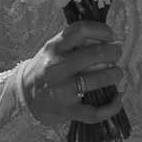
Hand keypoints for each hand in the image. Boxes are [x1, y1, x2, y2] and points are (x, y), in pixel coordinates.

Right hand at [20, 17, 124, 136]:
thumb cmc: (46, 68)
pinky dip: (112, 106)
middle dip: (114, 52)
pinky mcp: (67, 110)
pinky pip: (96, 112)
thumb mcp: (53, 49)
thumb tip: (107, 38)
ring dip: (116, 74)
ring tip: (116, 73)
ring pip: (100, 79)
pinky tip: (117, 98)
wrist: (24, 96)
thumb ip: (75, 42)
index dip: (102, 30)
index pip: (81, 30)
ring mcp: (62, 90)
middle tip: (115, 54)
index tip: (109, 36)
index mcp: (54, 47)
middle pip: (96, 54)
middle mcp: (57, 67)